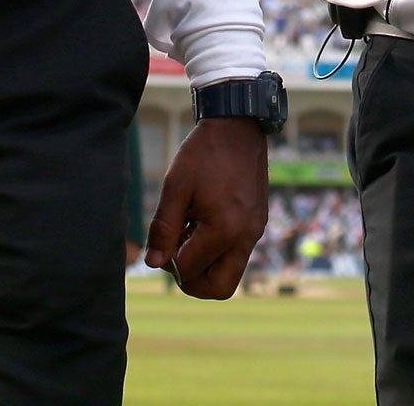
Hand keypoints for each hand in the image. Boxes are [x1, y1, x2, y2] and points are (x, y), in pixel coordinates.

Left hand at [143, 117, 267, 299]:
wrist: (238, 125)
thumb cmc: (203, 153)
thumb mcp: (175, 187)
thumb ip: (163, 228)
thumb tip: (154, 264)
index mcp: (225, 229)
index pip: (190, 271)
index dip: (169, 263)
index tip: (163, 240)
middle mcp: (246, 236)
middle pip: (219, 288)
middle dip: (192, 281)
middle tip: (176, 255)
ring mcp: (255, 231)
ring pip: (231, 273)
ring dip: (206, 266)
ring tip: (188, 234)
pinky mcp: (258, 222)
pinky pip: (238, 253)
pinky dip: (218, 250)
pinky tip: (203, 222)